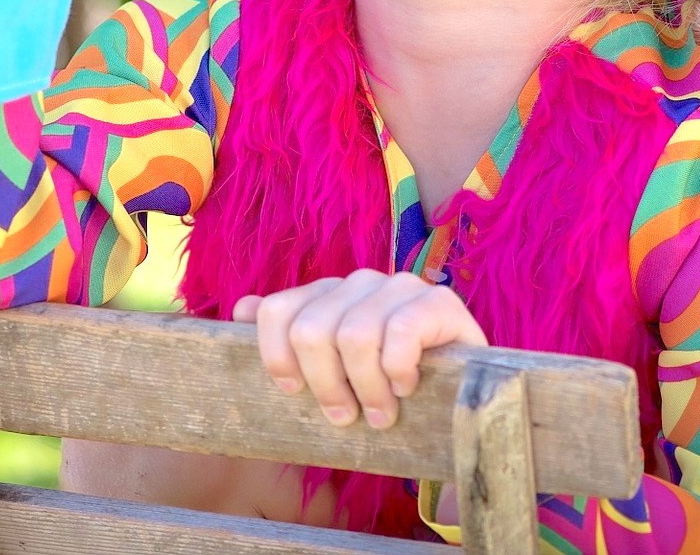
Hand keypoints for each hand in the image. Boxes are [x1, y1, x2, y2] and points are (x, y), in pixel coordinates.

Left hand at [232, 269, 487, 430]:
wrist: (459, 394)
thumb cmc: (385, 387)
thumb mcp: (333, 370)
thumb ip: (290, 340)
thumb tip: (240, 309)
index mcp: (327, 295)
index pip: (276, 310)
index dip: (276, 357)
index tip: (294, 393)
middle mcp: (359, 282)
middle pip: (312, 331)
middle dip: (326, 386)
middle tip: (347, 417)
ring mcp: (399, 286)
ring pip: (355, 336)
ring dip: (367, 388)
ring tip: (381, 413)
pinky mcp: (439, 300)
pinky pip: (401, 333)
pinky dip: (399, 371)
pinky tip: (408, 386)